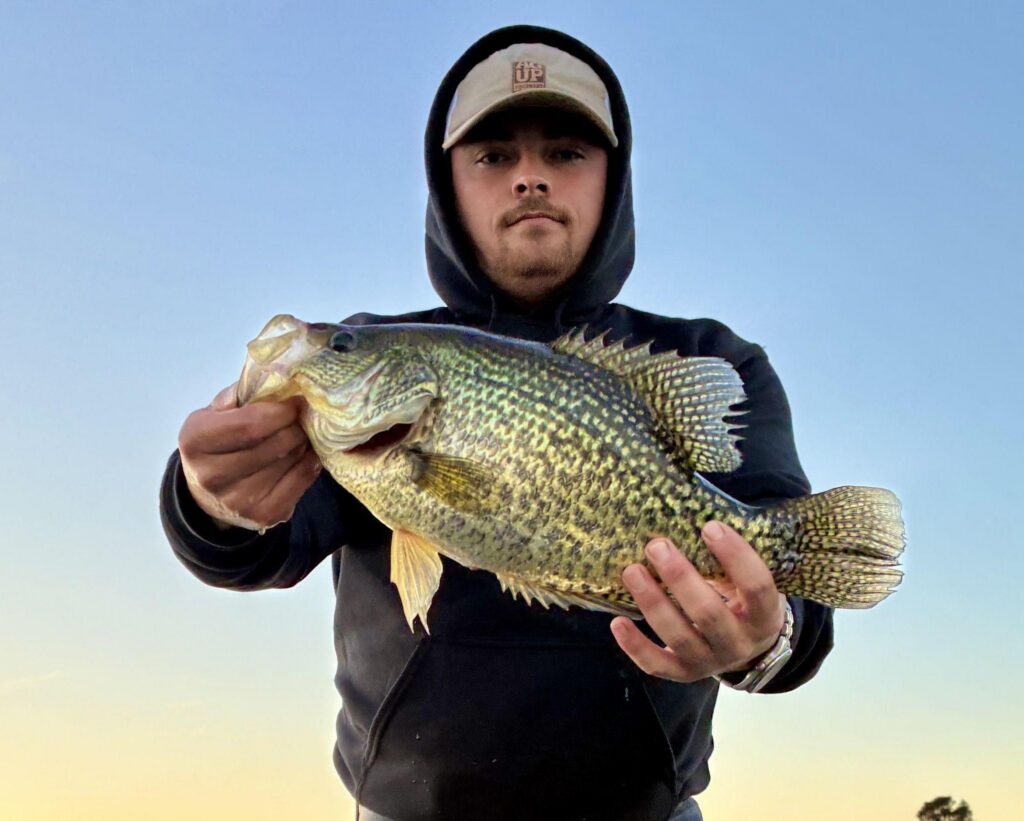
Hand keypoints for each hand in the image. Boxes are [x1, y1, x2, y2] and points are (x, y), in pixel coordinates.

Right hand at [178, 383, 320, 530]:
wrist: (208, 495)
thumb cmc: (218, 442)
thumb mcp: (215, 414)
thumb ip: (239, 394)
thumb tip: (274, 377)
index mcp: (195, 441)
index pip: (250, 424)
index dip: (280, 410)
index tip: (294, 400)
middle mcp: (211, 476)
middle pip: (274, 443)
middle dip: (295, 424)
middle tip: (304, 414)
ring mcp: (238, 501)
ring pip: (290, 460)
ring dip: (304, 442)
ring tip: (302, 432)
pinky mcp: (264, 516)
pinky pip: (302, 480)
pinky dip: (310, 462)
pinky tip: (306, 452)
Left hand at [611, 521, 785, 682]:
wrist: (748, 648)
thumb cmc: (744, 600)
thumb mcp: (750, 582)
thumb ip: (731, 559)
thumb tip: (693, 511)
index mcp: (764, 617)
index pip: (757, 587)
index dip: (736, 556)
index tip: (710, 526)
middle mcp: (739, 643)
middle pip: (709, 614)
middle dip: (680, 578)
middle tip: (657, 545)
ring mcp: (710, 662)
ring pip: (679, 636)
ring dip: (653, 602)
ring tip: (631, 571)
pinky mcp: (684, 673)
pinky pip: (657, 664)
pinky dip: (635, 646)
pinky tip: (617, 622)